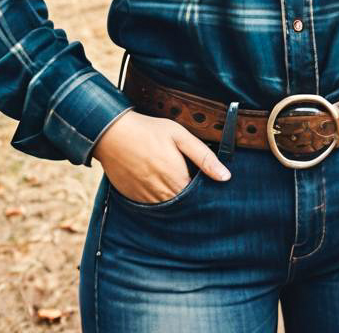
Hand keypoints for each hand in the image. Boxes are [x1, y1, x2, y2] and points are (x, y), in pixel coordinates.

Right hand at [90, 111, 230, 203]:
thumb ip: (204, 157)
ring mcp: (146, 200)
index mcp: (178, 180)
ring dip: (173, 198)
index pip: (198, 198)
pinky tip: (156, 181)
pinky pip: (151, 206)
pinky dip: (157, 198)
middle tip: (186, 177)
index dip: (203, 191)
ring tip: (170, 178)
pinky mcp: (133, 199)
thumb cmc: (149, 131)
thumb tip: (225, 177)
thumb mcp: (180, 136)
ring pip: (168, 207)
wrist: (113, 133)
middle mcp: (163, 196)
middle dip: (189, 196)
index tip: (205, 181)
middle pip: (184, 205)